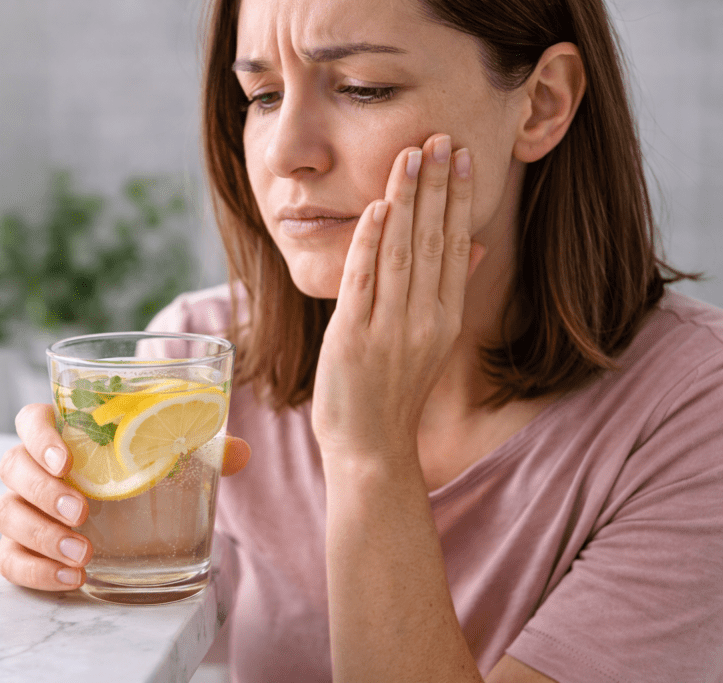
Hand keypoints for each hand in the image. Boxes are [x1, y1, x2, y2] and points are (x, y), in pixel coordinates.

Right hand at [0, 402, 250, 590]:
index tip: (68, 461)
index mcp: (64, 433)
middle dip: (44, 492)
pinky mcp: (22, 549)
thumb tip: (240, 452)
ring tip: (84, 555)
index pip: (32, 419)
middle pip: (13, 467)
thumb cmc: (144, 475)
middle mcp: (34, 468)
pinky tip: (70, 578)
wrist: (138, 519)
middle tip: (84, 513)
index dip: (40, 437)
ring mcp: (23, 509)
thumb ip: (205, 450)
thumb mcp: (176, 460)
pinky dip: (35, 571)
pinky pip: (9, 560)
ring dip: (41, 535)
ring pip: (7, 515)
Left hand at [311, 133, 483, 458]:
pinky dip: (369, 242)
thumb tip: (478, 243)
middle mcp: (424, 321)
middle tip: (438, 137)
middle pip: (433, 240)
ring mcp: (389, 330)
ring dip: (406, 201)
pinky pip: (363, 281)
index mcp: (445, 319)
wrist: (370, 447)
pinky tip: (375, 207)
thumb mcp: (432, 341)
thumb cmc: (395, 392)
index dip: (459, 199)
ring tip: (411, 156)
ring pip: (401, 252)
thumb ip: (450, 290)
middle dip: (436, 186)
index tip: (461, 156)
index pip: (457, 246)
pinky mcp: (353, 338)